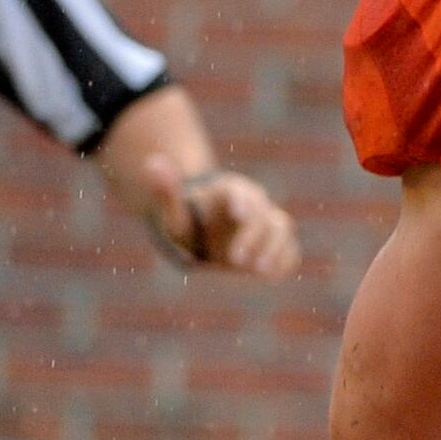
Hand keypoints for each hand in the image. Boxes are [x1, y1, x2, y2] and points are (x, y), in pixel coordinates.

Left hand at [144, 155, 302, 278]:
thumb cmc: (191, 221)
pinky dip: (284, 260)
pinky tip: (270, 276)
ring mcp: (269, 225)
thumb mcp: (174, 212)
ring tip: (259, 271)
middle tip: (235, 260)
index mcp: (231, 191)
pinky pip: (289, 250)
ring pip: (281, 228)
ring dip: (274, 248)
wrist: (210, 232)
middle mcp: (256, 205)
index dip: (242, 201)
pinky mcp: (277, 245)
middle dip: (252, 236)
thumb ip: (166, 191)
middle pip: (262, 215)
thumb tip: (151, 163)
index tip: (238, 215)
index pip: (240, 192)